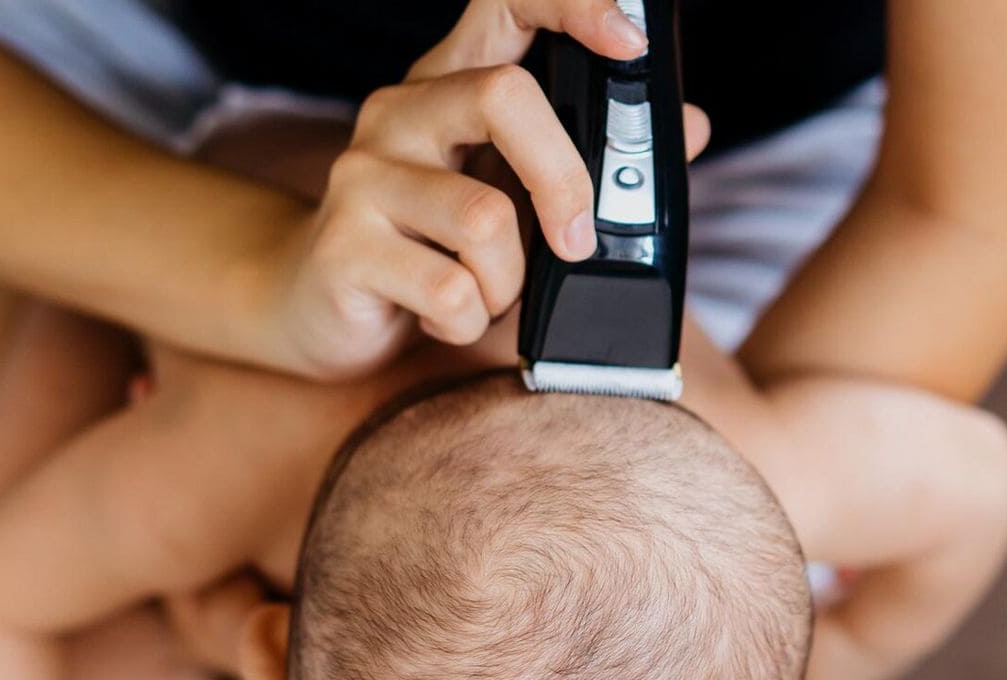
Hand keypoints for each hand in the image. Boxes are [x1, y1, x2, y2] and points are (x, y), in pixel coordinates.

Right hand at [258, 0, 706, 376]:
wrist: (316, 309)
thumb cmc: (431, 249)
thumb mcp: (517, 199)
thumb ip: (594, 161)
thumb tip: (690, 126)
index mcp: (448, 84)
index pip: (507, 1)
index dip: (573, 6)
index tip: (627, 42)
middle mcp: (399, 112)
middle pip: (503, 95)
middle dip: (563, 178)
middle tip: (576, 239)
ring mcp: (363, 174)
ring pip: (484, 217)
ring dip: (508, 280)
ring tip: (486, 293)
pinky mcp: (344, 245)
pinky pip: (449, 289)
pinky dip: (469, 320)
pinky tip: (446, 316)